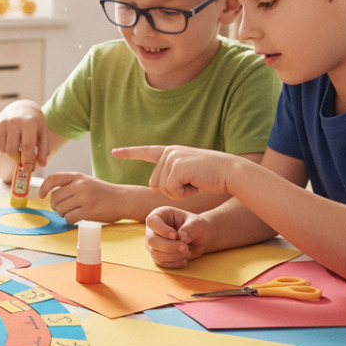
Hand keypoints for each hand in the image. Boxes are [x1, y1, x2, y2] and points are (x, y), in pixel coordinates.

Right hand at [0, 100, 48, 168]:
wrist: (22, 106)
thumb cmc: (35, 122)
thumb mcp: (42, 133)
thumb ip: (43, 149)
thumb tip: (41, 165)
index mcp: (29, 123)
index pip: (27, 147)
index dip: (28, 161)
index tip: (29, 170)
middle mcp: (13, 121)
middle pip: (12, 151)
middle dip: (17, 159)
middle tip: (22, 159)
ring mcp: (2, 121)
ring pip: (3, 148)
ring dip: (10, 153)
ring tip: (18, 147)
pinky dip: (3, 146)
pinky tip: (10, 140)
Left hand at [40, 171, 125, 223]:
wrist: (122, 199)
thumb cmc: (103, 192)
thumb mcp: (86, 181)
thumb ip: (70, 184)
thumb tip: (51, 195)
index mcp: (77, 176)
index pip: (53, 178)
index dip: (43, 187)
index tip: (41, 195)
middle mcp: (80, 185)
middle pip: (55, 197)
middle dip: (55, 205)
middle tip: (61, 208)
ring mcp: (84, 198)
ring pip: (61, 209)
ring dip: (63, 214)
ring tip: (72, 212)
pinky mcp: (88, 211)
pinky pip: (69, 218)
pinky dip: (70, 220)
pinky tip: (77, 218)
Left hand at [112, 145, 236, 199]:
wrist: (231, 172)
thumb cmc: (213, 176)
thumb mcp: (188, 176)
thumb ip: (170, 178)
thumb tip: (153, 186)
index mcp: (171, 152)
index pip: (146, 151)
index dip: (129, 153)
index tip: (114, 152)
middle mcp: (169, 152)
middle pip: (155, 183)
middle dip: (172, 191)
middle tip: (192, 183)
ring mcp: (172, 158)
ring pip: (162, 188)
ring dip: (179, 193)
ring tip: (196, 182)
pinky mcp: (177, 167)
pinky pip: (170, 191)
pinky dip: (184, 194)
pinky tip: (197, 185)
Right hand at [144, 206, 209, 267]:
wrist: (198, 238)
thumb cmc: (196, 227)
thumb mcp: (197, 224)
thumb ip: (190, 229)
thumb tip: (181, 238)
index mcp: (159, 215)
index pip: (152, 221)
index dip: (161, 230)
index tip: (175, 235)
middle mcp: (152, 229)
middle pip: (152, 240)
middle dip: (169, 246)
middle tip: (185, 247)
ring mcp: (153, 243)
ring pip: (155, 253)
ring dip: (173, 256)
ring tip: (187, 251)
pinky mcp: (156, 255)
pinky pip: (161, 263)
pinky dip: (174, 263)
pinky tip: (184, 260)